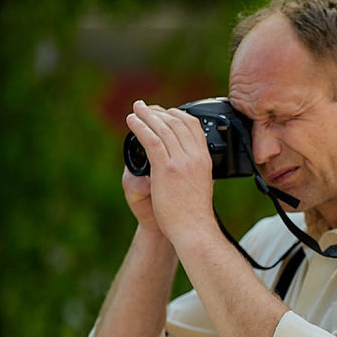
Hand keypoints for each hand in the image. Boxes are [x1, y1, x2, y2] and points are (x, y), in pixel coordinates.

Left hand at [123, 100, 217, 246]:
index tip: (164, 112)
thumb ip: (194, 169)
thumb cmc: (195, 213)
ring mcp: (181, 162)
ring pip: (163, 128)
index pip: (194, 126)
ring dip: (147, 115)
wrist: (194, 229)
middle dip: (160, 111)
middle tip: (145, 107)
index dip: (177, 114)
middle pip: (178, 123)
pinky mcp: (166, 169)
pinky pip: (151, 140)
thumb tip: (187, 161)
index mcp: (204, 159)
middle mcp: (195, 157)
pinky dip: (140, 127)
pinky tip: (132, 121)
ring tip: (136, 109)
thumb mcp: (201, 184)